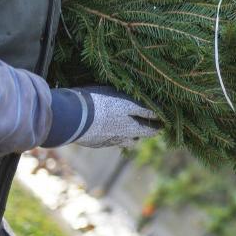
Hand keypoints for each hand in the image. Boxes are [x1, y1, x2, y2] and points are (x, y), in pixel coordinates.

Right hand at [44, 86, 160, 148]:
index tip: (164, 115)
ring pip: (131, 141)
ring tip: (136, 133)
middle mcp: (126, 126)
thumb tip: (140, 102)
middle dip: (153, 130)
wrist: (71, 118)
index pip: (150, 112)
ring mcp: (114, 138)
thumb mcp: (111, 91)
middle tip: (158, 128)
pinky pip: (115, 143)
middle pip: (146, 131)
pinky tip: (115, 135)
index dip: (159, 114)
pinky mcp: (101, 144)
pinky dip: (118, 139)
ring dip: (135, 136)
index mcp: (130, 110)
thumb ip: (126, 98)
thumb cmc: (91, 98)